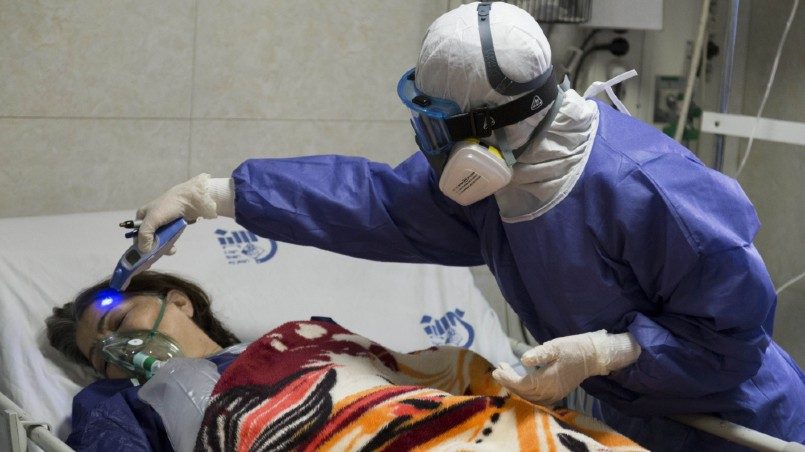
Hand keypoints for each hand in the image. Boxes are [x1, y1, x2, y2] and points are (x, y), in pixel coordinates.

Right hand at [136, 174, 220, 252]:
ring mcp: (162, 224)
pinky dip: (170, 244)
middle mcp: (150, 220)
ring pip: (159, 240)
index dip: (139, 246)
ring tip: (171, 250)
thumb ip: (145, 234)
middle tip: (160, 254)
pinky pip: (168, 239)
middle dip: (153, 247)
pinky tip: (174, 248)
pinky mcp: (172, 227)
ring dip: (163, 247)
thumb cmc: (169, 206)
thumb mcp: (153, 219)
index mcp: (142, 216)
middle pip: (148, 239)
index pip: (136, 235)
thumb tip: (144, 250)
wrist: (191, 200)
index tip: (144, 256)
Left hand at [492, 330, 639, 404]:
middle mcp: (550, 393)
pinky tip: (520, 381)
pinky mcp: (556, 394)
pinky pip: (536, 397)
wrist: (592, 357)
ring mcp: (554, 395)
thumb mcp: (555, 347)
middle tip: (498, 370)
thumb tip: (523, 358)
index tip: (497, 368)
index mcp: (548, 381)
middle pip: (523, 393)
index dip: (508, 378)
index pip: (522, 384)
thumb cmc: (572, 348)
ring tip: (505, 373)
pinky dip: (525, 391)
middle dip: (508, 382)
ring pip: (529, 397)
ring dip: (515, 387)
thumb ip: (539, 354)